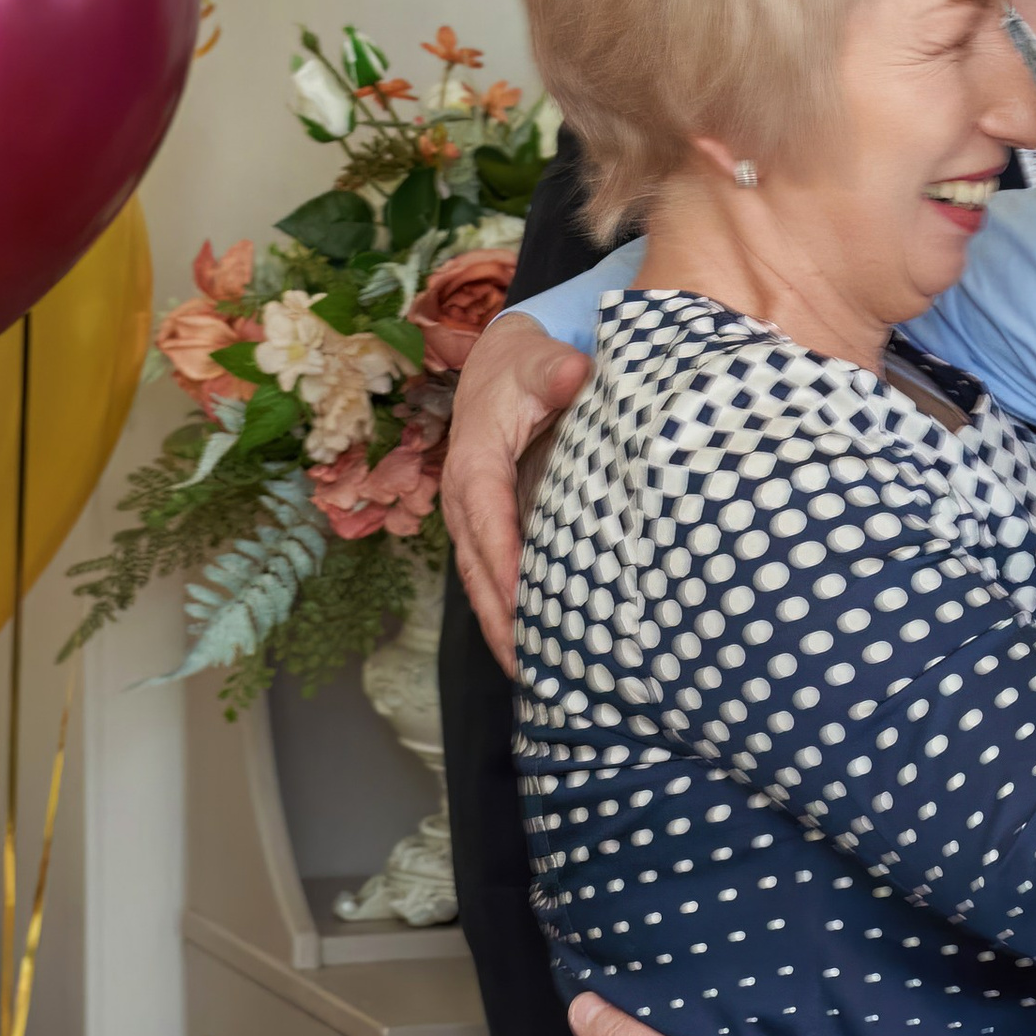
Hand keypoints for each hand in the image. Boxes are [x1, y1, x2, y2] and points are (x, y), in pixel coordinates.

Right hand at [441, 311, 590, 669]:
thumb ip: (555, 369)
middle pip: (478, 565)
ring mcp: (470, 517)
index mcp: (474, 459)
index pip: (488, 517)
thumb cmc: (524, 366)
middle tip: (530, 666)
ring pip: (480, 580)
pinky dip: (508, 614)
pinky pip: (492, 576)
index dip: (504, 562)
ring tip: (532, 675)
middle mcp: (463, 496)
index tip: (522, 605)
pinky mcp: (485, 529)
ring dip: (502, 628)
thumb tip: (573, 373)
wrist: (500, 366)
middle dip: (500, 618)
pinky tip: (534, 651)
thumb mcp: (539, 360)